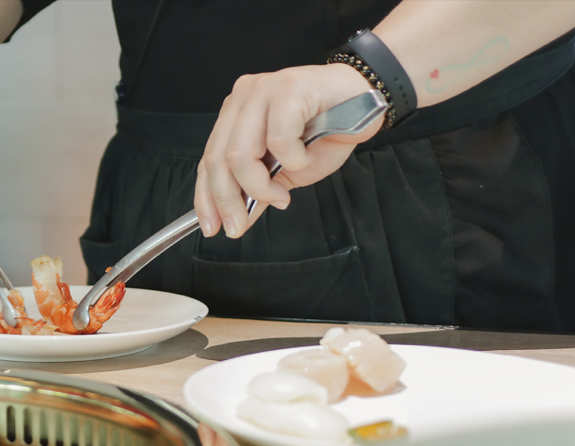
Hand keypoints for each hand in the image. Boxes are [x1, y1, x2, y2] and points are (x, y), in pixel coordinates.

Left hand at [194, 63, 380, 237]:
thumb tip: (237, 219)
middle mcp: (244, 97)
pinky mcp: (289, 89)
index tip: (211, 227)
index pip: (209, 159)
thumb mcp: (288, 170)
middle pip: (219, 159)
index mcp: (236, 113)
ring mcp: (265, 90)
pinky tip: (305, 158)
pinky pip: (279, 139)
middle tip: (239, 225)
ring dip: (260, 186)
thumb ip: (259, 189)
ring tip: (282, 196)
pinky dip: (293, 160)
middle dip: (228, 200)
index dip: (206, 197)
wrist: (369, 99)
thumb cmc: (329, 130)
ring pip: (242, 153)